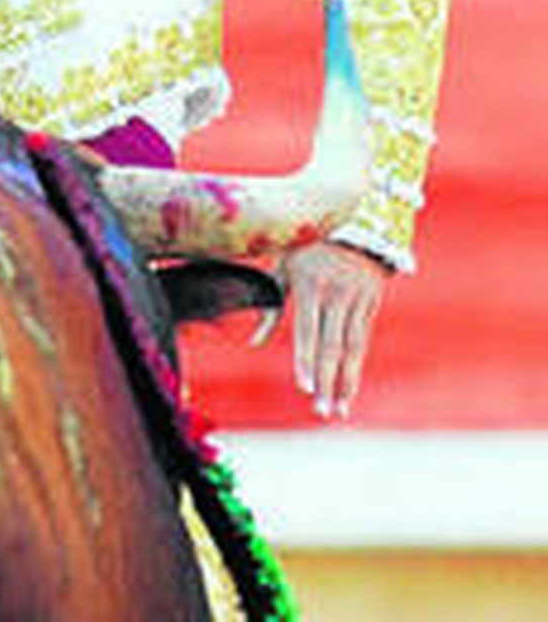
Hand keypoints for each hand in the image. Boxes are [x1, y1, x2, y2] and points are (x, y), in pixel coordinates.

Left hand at [256, 241, 391, 418]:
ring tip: (338, 408)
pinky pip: (363, 338)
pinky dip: (356, 364)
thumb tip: (254, 344)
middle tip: (322, 411)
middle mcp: (337, 294)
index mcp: (310, 286)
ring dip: (346, 381)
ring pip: (353, 347)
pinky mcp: (372, 301)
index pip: (308, 332)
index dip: (306, 361)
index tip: (303, 388)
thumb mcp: (283, 267)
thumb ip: (271, 306)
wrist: (356, 216)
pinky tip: (349, 384)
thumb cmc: (307, 244)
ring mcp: (358, 298)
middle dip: (327, 381)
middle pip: (333, 346)